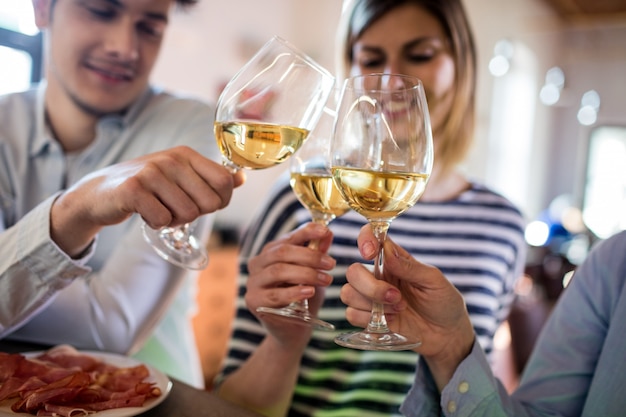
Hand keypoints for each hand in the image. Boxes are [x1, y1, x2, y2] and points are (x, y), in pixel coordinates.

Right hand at [50, 146, 243, 255]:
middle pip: (209, 203)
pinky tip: (143, 213)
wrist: (99, 193)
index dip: (219, 202)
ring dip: (173, 220)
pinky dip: (156, 224)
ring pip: (187, 214)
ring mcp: (151, 172)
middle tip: (173, 207)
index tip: (201, 204)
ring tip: (157, 208)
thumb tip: (241, 178)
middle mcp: (171, 159)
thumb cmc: (147, 187)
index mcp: (187, 154)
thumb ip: (211, 178)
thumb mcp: (181, 177)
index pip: (224, 183)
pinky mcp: (133, 189)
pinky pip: (163, 220)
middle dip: (195, 214)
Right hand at [246, 222, 334, 347]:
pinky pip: (274, 294)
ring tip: (326, 279)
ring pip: (278, 271)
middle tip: (331, 263)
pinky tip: (310, 291)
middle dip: (309, 256)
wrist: (293, 331)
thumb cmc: (303, 299)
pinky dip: (294, 292)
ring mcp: (253, 283)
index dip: (306, 232)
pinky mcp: (253, 301)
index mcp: (270, 252)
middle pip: (281, 253)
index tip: (325, 231)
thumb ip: (317, 254)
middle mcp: (258, 264)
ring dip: (305, 273)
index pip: (288, 238)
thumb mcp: (313, 274)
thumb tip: (327, 234)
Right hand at [340, 225, 474, 388]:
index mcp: (393, 260)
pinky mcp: (369, 318)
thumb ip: (410, 267)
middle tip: (396, 297)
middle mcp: (378, 276)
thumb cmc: (444, 302)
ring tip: (398, 310)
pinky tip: (391, 321)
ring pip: (348, 293)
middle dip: (371, 287)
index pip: (370, 239)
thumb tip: (386, 251)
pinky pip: (351, 314)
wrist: (447, 335)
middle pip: (353, 272)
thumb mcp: (434, 281)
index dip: (364, 240)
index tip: (369, 253)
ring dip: (372, 305)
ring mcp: (371, 298)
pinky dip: (370, 319)